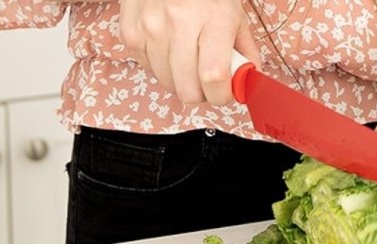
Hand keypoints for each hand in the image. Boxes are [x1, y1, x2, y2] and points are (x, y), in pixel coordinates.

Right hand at [118, 0, 260, 104]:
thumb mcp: (235, 15)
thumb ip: (244, 51)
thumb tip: (246, 83)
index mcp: (214, 19)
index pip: (214, 77)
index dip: (221, 95)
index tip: (225, 93)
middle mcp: (179, 23)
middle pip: (187, 90)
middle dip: (201, 93)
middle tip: (206, 80)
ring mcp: (151, 28)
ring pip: (166, 83)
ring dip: (180, 80)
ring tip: (187, 58)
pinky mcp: (130, 31)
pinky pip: (147, 68)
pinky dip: (160, 66)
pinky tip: (169, 47)